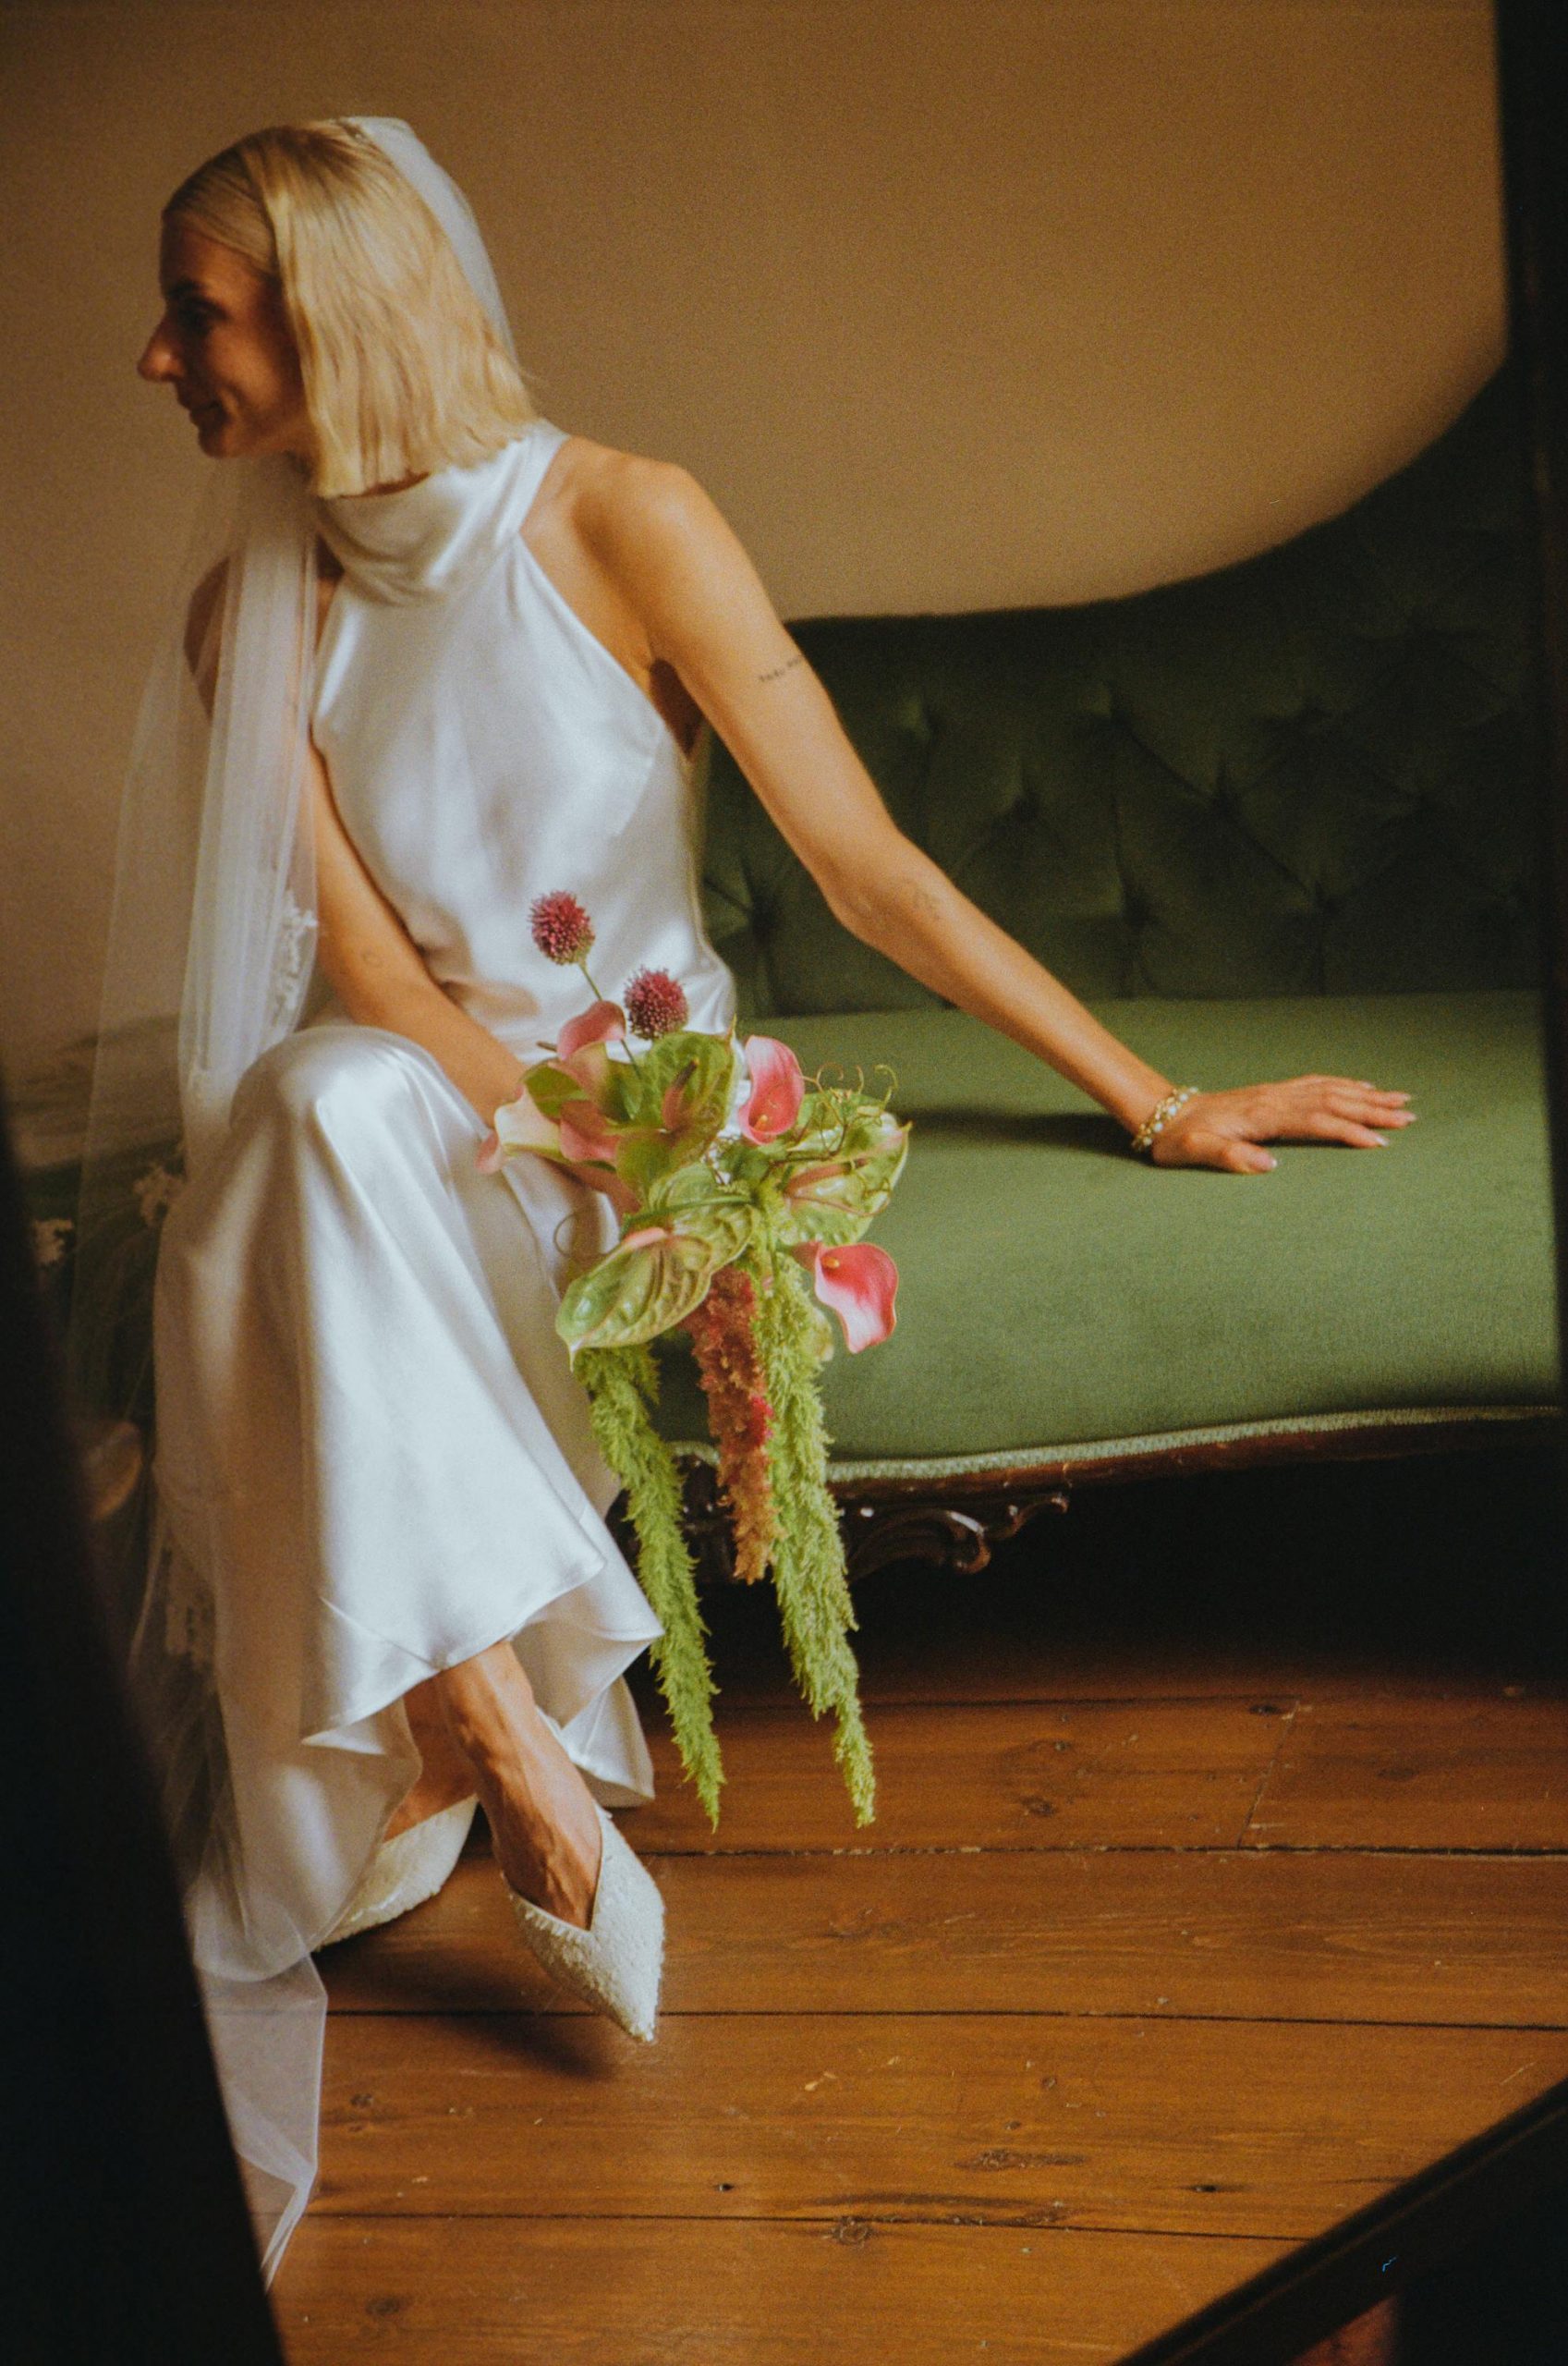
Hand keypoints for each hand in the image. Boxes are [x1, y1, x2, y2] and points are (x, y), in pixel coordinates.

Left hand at [1150, 1076, 1414, 1174]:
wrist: (1163, 1113)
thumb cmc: (1178, 1139)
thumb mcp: (1195, 1152)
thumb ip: (1229, 1157)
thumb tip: (1269, 1166)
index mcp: (1263, 1116)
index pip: (1317, 1122)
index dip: (1349, 1132)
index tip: (1380, 1144)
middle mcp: (1275, 1098)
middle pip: (1334, 1101)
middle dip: (1374, 1110)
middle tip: (1410, 1119)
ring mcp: (1276, 1092)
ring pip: (1330, 1089)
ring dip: (1367, 1095)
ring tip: (1402, 1100)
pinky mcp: (1274, 1092)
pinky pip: (1317, 1083)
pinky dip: (1344, 1084)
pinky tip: (1362, 1087)